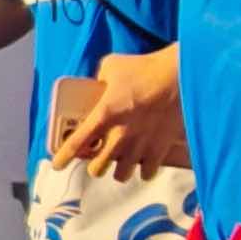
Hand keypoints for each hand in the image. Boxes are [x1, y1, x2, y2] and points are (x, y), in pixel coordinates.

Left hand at [64, 45, 184, 174]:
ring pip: (122, 174)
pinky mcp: (162, 146)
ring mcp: (142, 143)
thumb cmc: (147, 68)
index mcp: (104, 114)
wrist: (182, 75)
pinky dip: (145, 171)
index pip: (76, 143)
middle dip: (95, 165)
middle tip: (98, 158)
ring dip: (119, 170)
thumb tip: (96, 83)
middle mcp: (120, 134)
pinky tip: (144, 165)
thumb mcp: (113, 65)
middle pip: (97, 167)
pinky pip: (148, 172)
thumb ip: (99, 78)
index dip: (63, 157)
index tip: (57, 164)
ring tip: (121, 164)